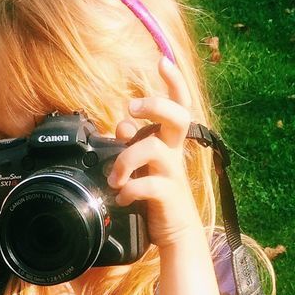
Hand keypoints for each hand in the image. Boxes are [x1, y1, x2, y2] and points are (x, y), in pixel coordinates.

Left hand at [107, 54, 202, 250]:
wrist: (176, 234)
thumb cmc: (159, 197)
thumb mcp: (146, 167)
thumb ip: (135, 143)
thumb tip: (122, 123)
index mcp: (170, 142)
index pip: (179, 104)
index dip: (174, 82)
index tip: (162, 60)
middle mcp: (175, 153)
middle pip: (177, 115)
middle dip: (154, 105)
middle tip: (131, 108)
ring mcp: (172, 173)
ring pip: (151, 148)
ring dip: (126, 160)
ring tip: (115, 178)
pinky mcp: (168, 195)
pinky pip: (147, 185)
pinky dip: (129, 190)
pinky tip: (121, 197)